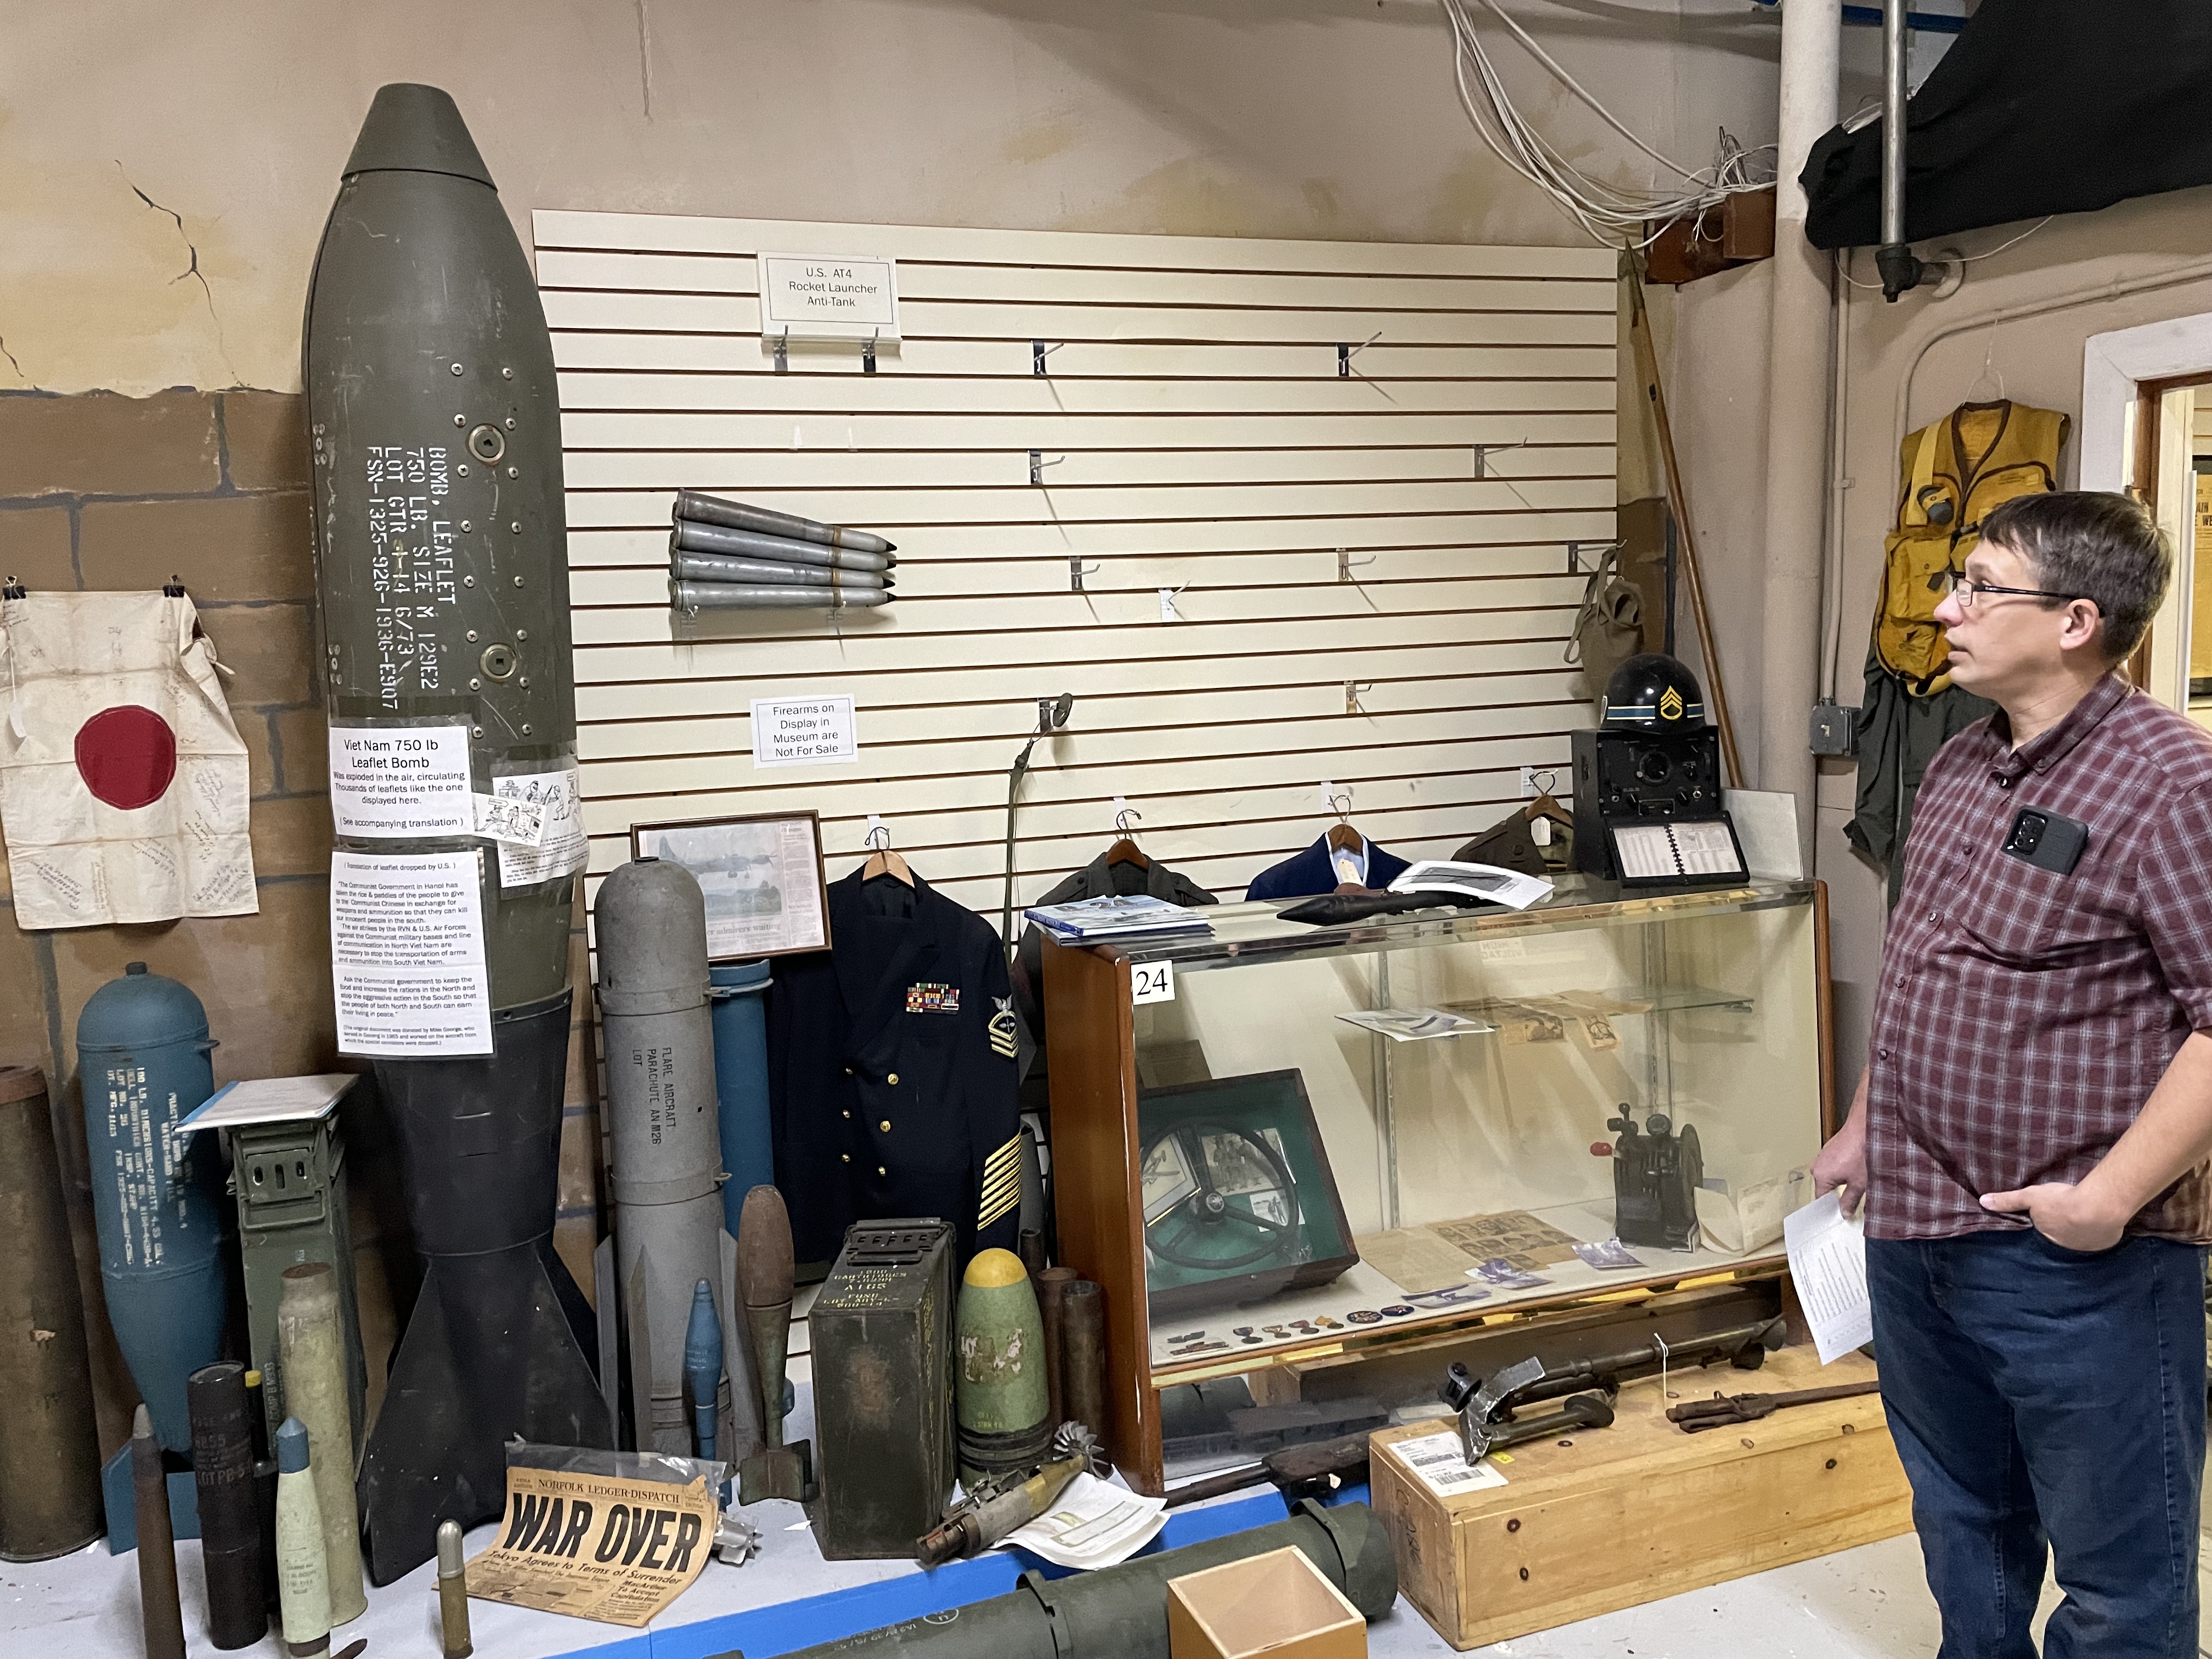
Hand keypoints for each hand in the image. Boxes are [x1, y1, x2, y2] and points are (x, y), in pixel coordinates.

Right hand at [1812, 1111, 1868, 1217]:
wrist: (1866, 1127)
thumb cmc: (1863, 1152)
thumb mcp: (1860, 1183)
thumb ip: (1850, 1200)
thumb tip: (1844, 1212)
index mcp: (1820, 1175)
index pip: (1821, 1199)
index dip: (1833, 1207)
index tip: (1843, 1212)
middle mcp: (1817, 1165)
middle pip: (1826, 1187)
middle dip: (1840, 1192)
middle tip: (1856, 1196)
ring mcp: (1823, 1155)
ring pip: (1832, 1175)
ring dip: (1843, 1179)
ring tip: (1859, 1179)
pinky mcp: (1831, 1148)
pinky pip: (1834, 1164)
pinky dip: (1844, 1168)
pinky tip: (1858, 1167)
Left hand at [1978, 1182, 2125, 1252]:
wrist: (2098, 1208)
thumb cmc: (2062, 1202)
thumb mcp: (2031, 1197)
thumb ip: (2008, 1201)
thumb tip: (1983, 1202)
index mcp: (2047, 1238)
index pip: (2044, 1234)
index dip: (2047, 1226)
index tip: (2050, 1220)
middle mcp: (2066, 1248)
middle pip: (2064, 1238)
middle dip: (2065, 1230)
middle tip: (2068, 1218)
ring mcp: (2087, 1248)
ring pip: (2083, 1240)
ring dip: (2083, 1232)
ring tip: (2085, 1220)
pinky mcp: (2106, 1244)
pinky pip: (2101, 1239)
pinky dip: (2100, 1232)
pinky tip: (2101, 1222)